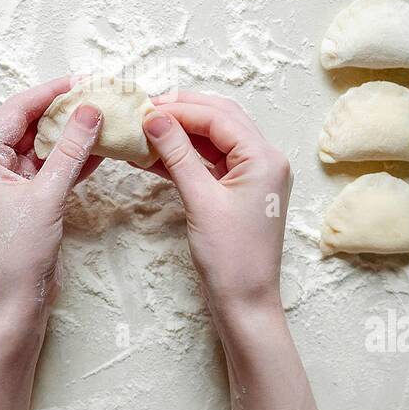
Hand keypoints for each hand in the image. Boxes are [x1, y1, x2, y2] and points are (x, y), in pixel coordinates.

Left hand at [0, 77, 102, 335]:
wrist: (15, 304)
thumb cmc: (17, 253)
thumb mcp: (46, 195)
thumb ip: (70, 151)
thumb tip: (89, 110)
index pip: (17, 110)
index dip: (51, 92)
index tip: (83, 80)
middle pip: (31, 124)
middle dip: (65, 111)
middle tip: (99, 94)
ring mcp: (9, 183)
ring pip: (45, 146)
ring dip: (73, 134)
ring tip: (105, 116)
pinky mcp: (28, 200)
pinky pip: (53, 169)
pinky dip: (75, 159)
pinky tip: (103, 148)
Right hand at [141, 91, 291, 323]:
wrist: (245, 302)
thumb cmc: (231, 258)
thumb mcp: (201, 201)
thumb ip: (178, 155)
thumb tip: (154, 119)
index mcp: (264, 158)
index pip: (219, 117)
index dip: (180, 108)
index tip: (144, 107)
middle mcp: (264, 160)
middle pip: (220, 119)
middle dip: (182, 111)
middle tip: (144, 110)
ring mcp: (252, 176)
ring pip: (212, 139)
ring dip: (179, 133)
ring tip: (144, 130)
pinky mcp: (238, 191)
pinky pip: (209, 162)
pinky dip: (183, 157)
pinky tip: (152, 156)